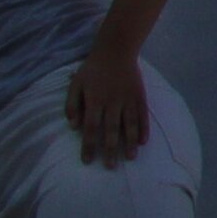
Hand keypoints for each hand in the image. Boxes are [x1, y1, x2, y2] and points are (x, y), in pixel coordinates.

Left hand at [64, 44, 149, 166]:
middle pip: (111, 130)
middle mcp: (112, 103)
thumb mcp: (75, 84)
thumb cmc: (92, 69)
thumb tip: (73, 126)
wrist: (116, 50)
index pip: (91, 128)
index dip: (89, 146)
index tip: (88, 161)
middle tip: (110, 167)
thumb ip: (72, 105)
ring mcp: (128, 100)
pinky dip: (144, 129)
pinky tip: (143, 141)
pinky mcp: (140, 96)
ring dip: (129, 143)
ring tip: (130, 158)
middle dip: (110, 150)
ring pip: (130, 125)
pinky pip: (143, 115)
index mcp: (95, 101)